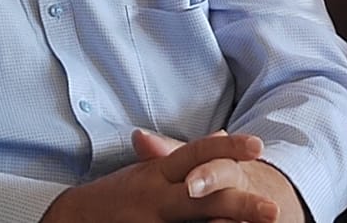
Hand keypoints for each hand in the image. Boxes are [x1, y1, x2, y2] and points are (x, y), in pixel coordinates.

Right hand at [40, 130, 300, 222]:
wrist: (73, 218)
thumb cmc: (122, 194)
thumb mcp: (153, 170)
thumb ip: (187, 156)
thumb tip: (221, 133)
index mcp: (161, 173)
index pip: (197, 153)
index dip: (228, 148)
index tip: (260, 146)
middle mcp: (157, 198)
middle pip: (205, 197)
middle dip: (241, 205)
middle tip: (273, 210)